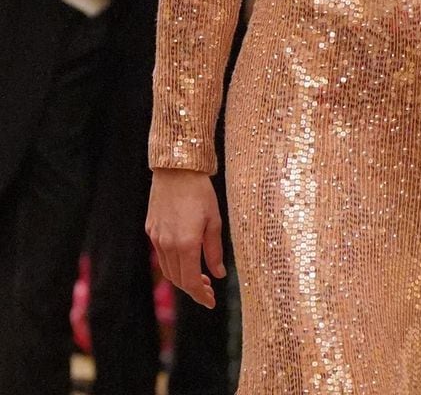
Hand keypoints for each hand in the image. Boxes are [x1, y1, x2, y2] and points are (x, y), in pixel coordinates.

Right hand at [146, 170, 224, 307]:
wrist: (176, 169)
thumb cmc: (200, 192)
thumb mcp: (214, 220)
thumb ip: (214, 250)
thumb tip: (218, 274)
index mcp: (186, 244)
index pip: (191, 282)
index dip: (201, 295)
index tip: (211, 302)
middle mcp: (168, 245)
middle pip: (178, 279)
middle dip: (193, 289)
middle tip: (208, 289)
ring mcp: (157, 237)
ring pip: (168, 269)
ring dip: (182, 278)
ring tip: (199, 275)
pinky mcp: (151, 229)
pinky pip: (162, 254)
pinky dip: (173, 263)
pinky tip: (185, 257)